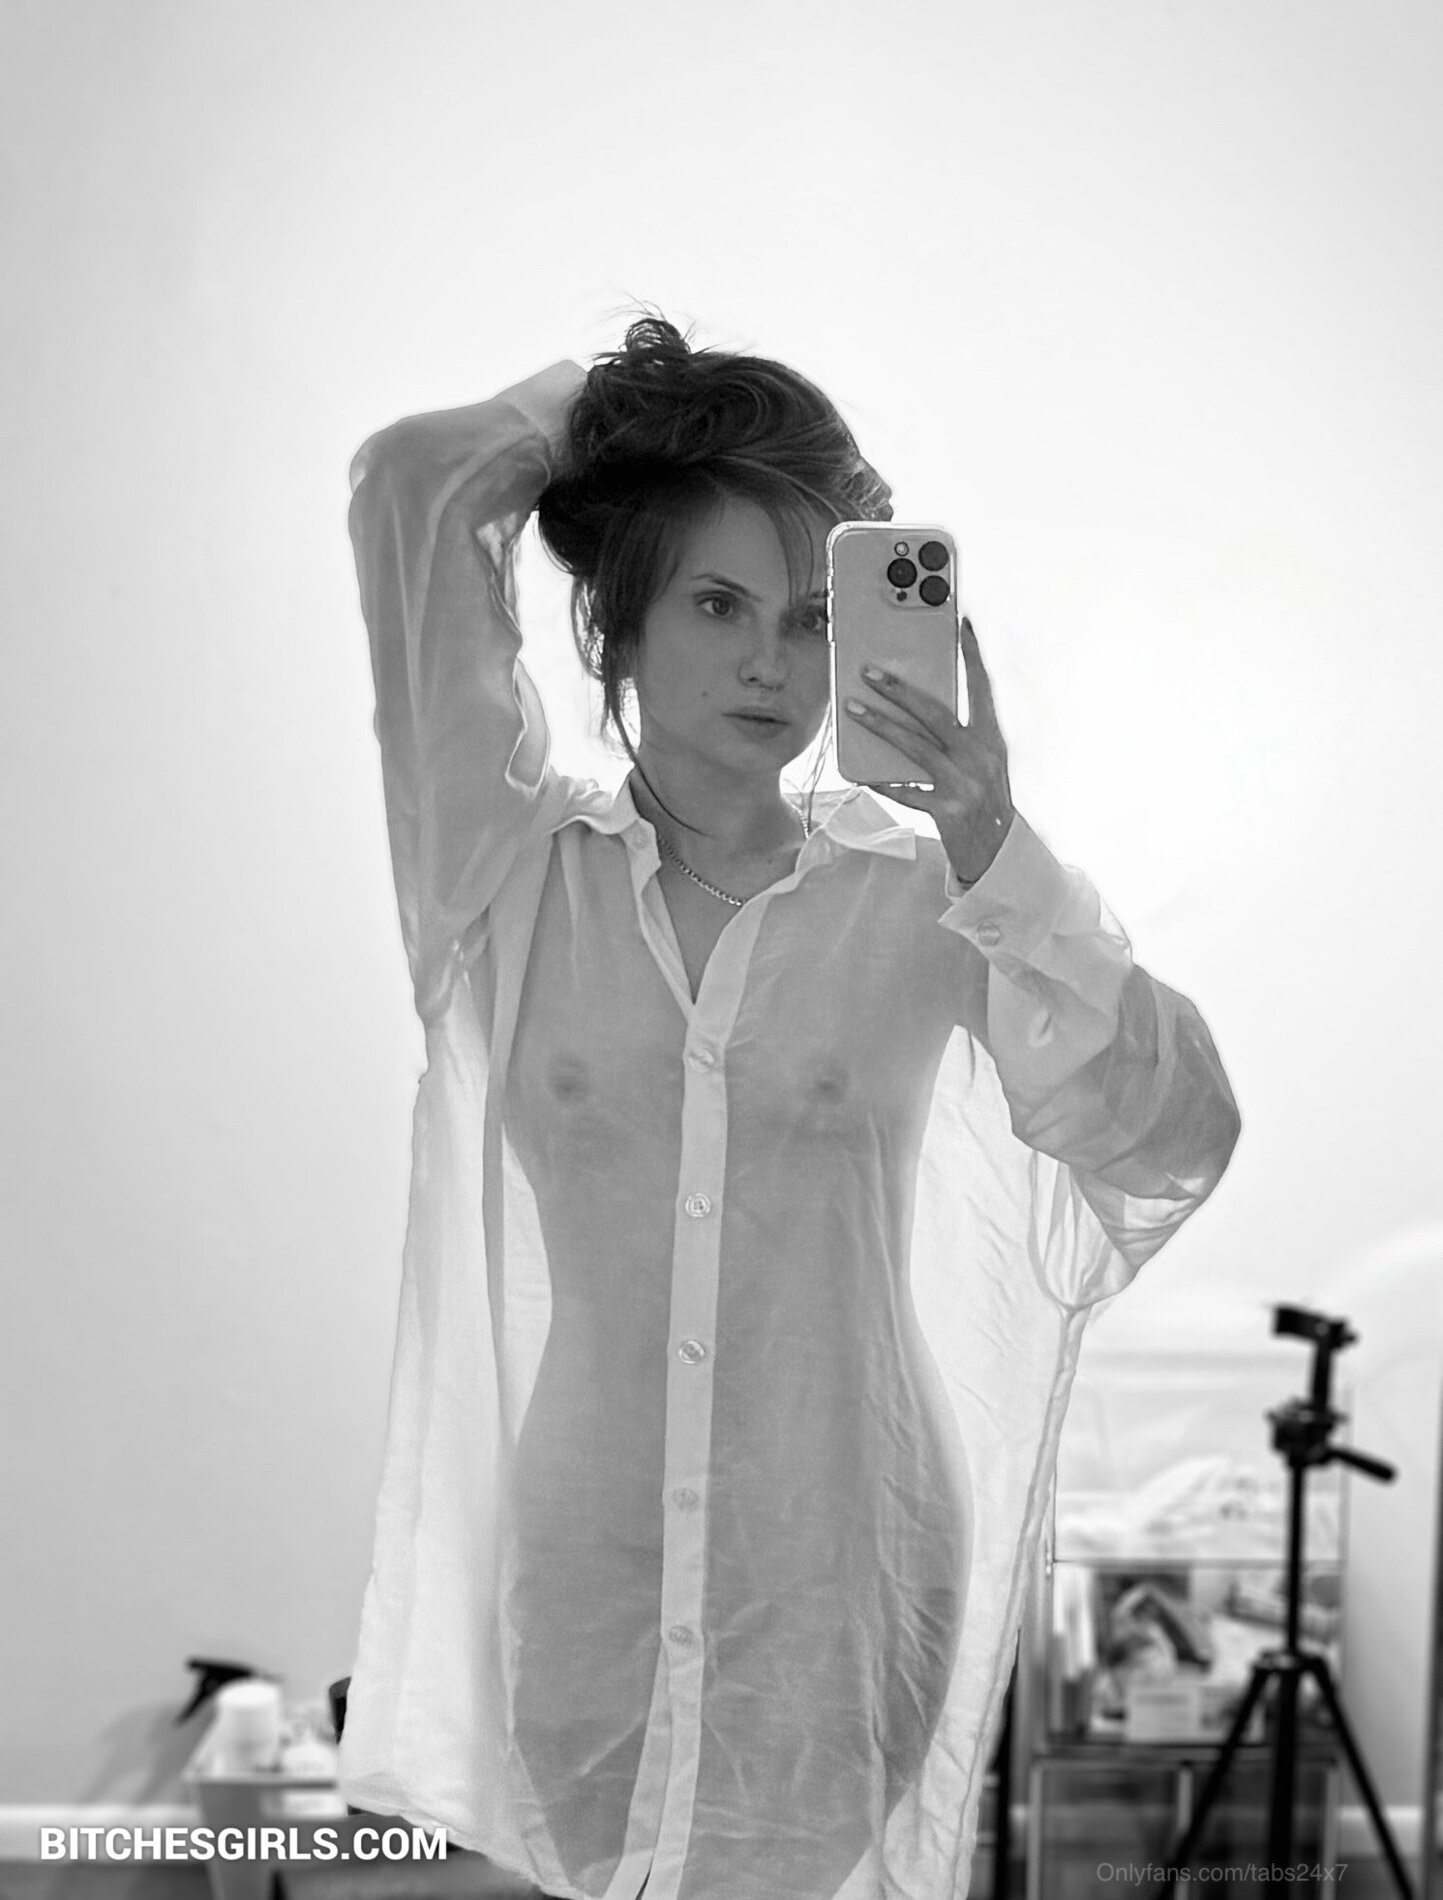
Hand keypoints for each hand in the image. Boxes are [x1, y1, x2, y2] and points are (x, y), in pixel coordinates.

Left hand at [843, 617, 1013, 883]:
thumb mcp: (983, 763)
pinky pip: (906, 791)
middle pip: (934, 714)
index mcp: (992, 740)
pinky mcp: (946, 809)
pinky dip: (884, 781)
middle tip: (870, 671)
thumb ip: (958, 737)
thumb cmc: (985, 800)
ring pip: (913, 745)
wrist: (999, 852)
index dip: (973, 657)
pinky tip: (863, 773)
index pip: (982, 689)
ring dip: (879, 725)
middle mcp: (980, 757)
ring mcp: (963, 783)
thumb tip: (915, 708)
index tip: (963, 625)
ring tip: (853, 708)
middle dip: (899, 690)